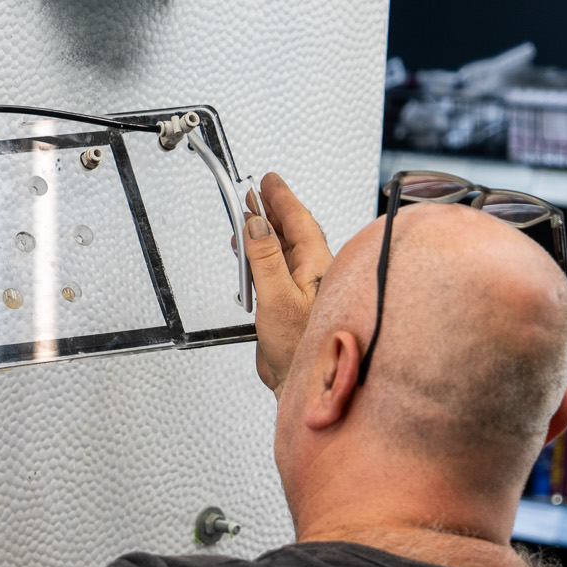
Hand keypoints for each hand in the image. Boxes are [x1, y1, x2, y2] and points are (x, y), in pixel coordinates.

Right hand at [243, 172, 332, 390]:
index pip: (298, 220)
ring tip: (250, 218)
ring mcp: (303, 289)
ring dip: (266, 233)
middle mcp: (313, 273)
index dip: (281, 197)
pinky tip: (251, 259)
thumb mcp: (278, 298)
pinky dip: (261, 258)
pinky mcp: (291, 305)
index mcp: (317, 265)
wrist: (307, 385)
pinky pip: (276, 271)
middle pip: (292, 231)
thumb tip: (256, 226)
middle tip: (257, 192)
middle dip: (273, 210)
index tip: (269, 180)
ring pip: (284, 250)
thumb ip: (265, 259)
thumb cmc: (304, 348)